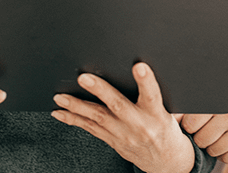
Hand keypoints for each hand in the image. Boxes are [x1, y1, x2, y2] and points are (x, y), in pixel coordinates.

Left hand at [52, 63, 195, 172]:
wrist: (165, 161)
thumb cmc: (164, 129)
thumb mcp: (168, 111)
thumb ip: (152, 94)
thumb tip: (140, 68)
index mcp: (156, 114)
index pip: (152, 95)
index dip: (146, 80)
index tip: (139, 66)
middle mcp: (138, 124)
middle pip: (117, 105)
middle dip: (99, 90)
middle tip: (84, 78)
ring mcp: (122, 134)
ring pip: (97, 117)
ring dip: (76, 106)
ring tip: (61, 97)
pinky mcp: (112, 140)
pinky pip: (89, 129)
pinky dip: (72, 119)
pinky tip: (60, 112)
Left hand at [180, 84, 227, 163]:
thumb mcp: (217, 96)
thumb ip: (196, 106)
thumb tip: (171, 117)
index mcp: (220, 101)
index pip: (191, 123)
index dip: (188, 126)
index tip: (193, 123)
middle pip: (201, 140)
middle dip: (200, 138)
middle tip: (208, 129)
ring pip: (213, 151)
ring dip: (213, 146)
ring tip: (220, 134)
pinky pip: (227, 159)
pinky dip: (225, 154)